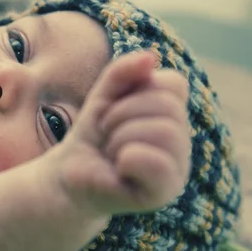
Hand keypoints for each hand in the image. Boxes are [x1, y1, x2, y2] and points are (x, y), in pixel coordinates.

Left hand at [54, 51, 190, 215]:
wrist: (68, 174)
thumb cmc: (92, 135)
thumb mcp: (103, 95)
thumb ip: (123, 72)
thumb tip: (151, 57)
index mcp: (174, 116)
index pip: (174, 84)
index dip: (135, 91)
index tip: (113, 108)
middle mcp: (183, 142)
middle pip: (167, 106)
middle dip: (121, 115)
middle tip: (106, 133)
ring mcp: (177, 169)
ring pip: (164, 131)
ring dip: (121, 137)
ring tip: (111, 151)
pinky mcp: (164, 193)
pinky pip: (158, 163)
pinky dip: (127, 158)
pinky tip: (119, 168)